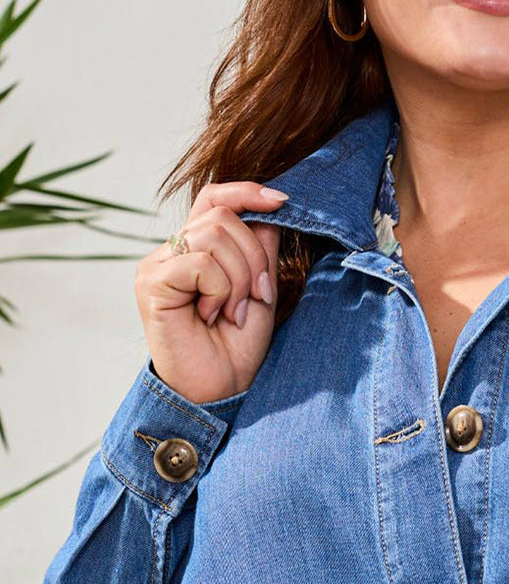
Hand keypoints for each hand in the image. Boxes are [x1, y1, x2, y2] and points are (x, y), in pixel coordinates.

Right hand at [135, 182, 287, 404]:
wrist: (220, 391)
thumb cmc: (237, 348)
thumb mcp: (259, 291)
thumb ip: (261, 249)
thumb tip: (273, 209)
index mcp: (194, 250)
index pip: (214, 197)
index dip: (247, 193)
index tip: (282, 202)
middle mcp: (171, 251)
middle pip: (223, 216)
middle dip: (254, 259)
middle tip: (256, 299)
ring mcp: (157, 265)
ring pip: (214, 236)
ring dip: (240, 279)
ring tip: (233, 313)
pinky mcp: (151, 283)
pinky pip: (201, 263)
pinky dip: (220, 291)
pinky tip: (213, 317)